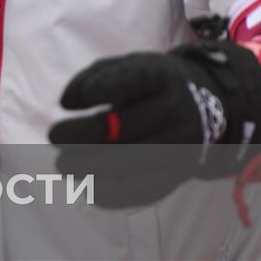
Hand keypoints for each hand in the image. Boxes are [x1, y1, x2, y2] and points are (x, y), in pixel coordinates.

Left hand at [48, 39, 260, 205]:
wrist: (207, 106)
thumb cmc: (151, 84)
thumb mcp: (128, 66)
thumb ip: (92, 77)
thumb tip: (67, 102)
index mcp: (162, 77)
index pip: (132, 81)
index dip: (98, 90)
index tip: (67, 103)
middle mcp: (176, 111)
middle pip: (127, 127)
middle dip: (84, 136)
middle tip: (54, 137)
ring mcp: (183, 144)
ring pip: (135, 163)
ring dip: (93, 169)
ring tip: (64, 165)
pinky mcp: (182, 172)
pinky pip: (148, 189)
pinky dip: (115, 193)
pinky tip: (89, 189)